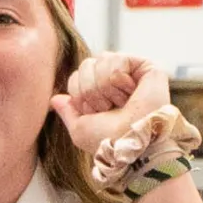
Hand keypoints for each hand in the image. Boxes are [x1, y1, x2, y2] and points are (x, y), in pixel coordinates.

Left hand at [52, 52, 177, 170]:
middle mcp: (116, 80)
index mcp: (101, 93)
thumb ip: (68, 112)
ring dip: (105, 87)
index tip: (95, 113)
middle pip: (87, 64)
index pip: (76, 77)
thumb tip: (55, 99)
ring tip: (122, 103)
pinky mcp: (147, 67)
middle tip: (108, 108)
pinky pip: (117, 58)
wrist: (131, 143)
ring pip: (101, 59)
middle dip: (90, 90)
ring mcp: (132, 72)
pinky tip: (132, 92)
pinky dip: (118, 79)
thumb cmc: (108, 141)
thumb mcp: (80, 130)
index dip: (79, 95)